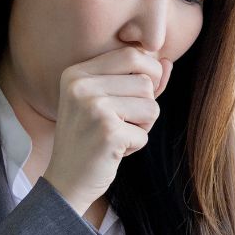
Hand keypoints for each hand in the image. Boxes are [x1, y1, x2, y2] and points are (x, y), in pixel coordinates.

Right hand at [42, 48, 172, 214]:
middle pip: (145, 82)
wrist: (66, 180)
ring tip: (117, 135)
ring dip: (142, 126)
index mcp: (78, 72)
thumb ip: (136, 80)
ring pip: (151, 107)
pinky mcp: (107, 133)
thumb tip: (168, 61)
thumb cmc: (91, 139)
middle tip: (123, 122)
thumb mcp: (108, 102)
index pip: (132, 54)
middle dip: (145, 105)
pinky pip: (145, 134)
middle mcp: (82, 86)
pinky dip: (136, 145)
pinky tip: (113, 150)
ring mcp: (93, 108)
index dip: (149, 73)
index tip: (137, 96)